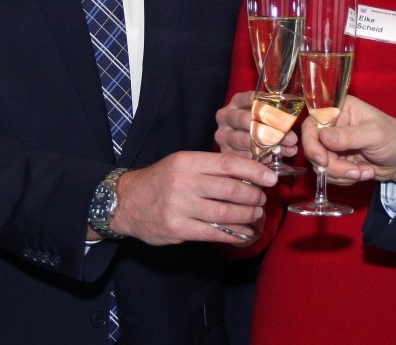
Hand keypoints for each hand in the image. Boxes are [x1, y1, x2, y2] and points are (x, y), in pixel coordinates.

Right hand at [107, 151, 276, 245]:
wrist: (125, 202)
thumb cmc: (160, 180)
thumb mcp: (181, 163)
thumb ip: (210, 168)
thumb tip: (248, 173)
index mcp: (188, 162)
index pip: (229, 163)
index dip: (255, 171)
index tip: (271, 178)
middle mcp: (184, 182)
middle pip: (231, 189)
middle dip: (254, 196)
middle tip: (261, 198)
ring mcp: (180, 207)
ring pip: (226, 213)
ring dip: (247, 215)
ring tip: (255, 214)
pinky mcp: (177, 229)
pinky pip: (213, 233)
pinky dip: (234, 234)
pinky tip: (244, 233)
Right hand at [214, 90, 297, 158]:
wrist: (237, 136)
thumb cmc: (255, 121)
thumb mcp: (260, 111)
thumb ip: (274, 113)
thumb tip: (293, 123)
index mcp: (236, 102)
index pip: (250, 99)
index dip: (268, 107)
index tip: (285, 114)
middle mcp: (226, 117)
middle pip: (245, 120)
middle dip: (270, 129)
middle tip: (290, 137)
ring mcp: (223, 135)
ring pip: (245, 140)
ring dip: (268, 146)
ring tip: (288, 149)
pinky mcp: (225, 152)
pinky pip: (243, 156)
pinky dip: (261, 158)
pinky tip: (275, 158)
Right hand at [300, 95, 395, 188]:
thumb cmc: (394, 137)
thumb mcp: (374, 134)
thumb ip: (349, 136)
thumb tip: (323, 137)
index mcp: (339, 109)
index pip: (312, 122)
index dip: (311, 141)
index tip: (322, 159)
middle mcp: (333, 125)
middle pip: (313, 147)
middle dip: (331, 165)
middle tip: (352, 171)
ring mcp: (334, 145)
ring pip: (320, 164)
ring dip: (341, 173)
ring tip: (364, 171)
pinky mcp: (337, 160)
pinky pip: (329, 174)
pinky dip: (345, 178)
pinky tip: (363, 172)